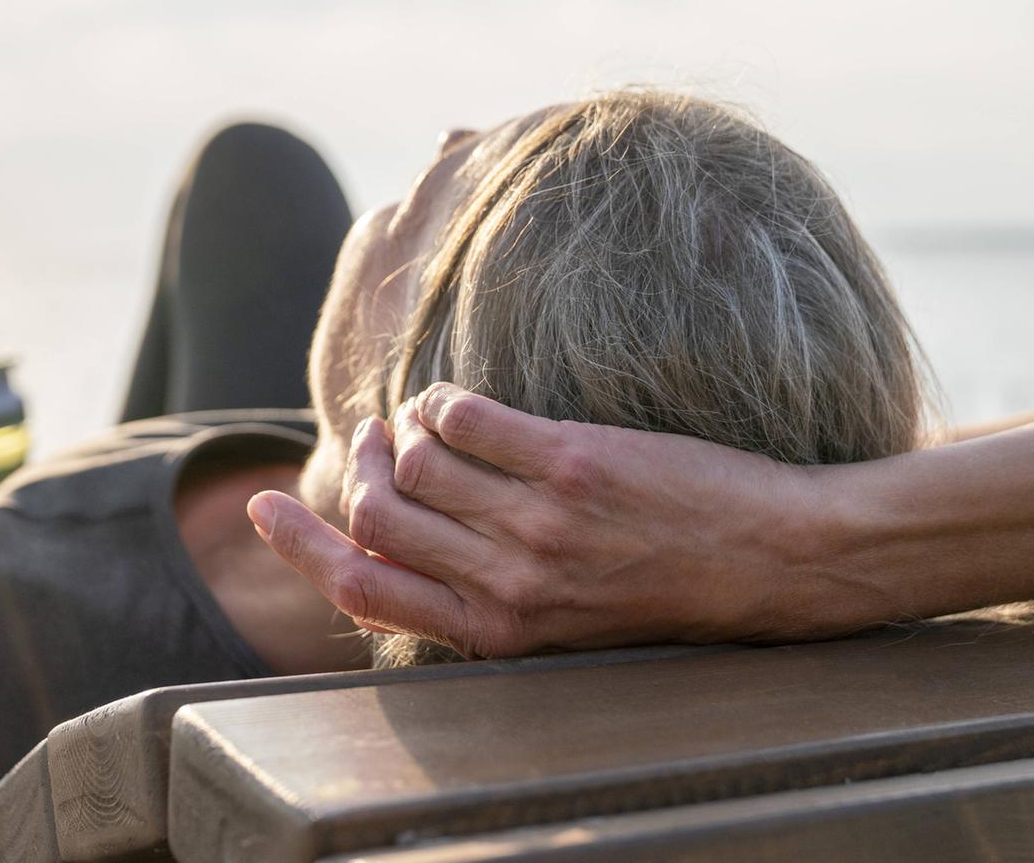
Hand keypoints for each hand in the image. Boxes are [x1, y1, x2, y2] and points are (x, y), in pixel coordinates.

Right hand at [250, 383, 860, 658]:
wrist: (772, 562)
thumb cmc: (669, 592)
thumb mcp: (564, 624)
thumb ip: (488, 594)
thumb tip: (417, 549)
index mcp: (496, 633)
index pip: (363, 587)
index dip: (300, 546)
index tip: (261, 508)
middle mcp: (506, 584)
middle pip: (376, 518)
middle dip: (354, 469)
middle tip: (368, 439)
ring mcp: (537, 523)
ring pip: (417, 462)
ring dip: (400, 429)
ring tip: (415, 416)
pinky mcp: (572, 463)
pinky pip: (470, 417)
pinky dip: (447, 401)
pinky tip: (459, 400)